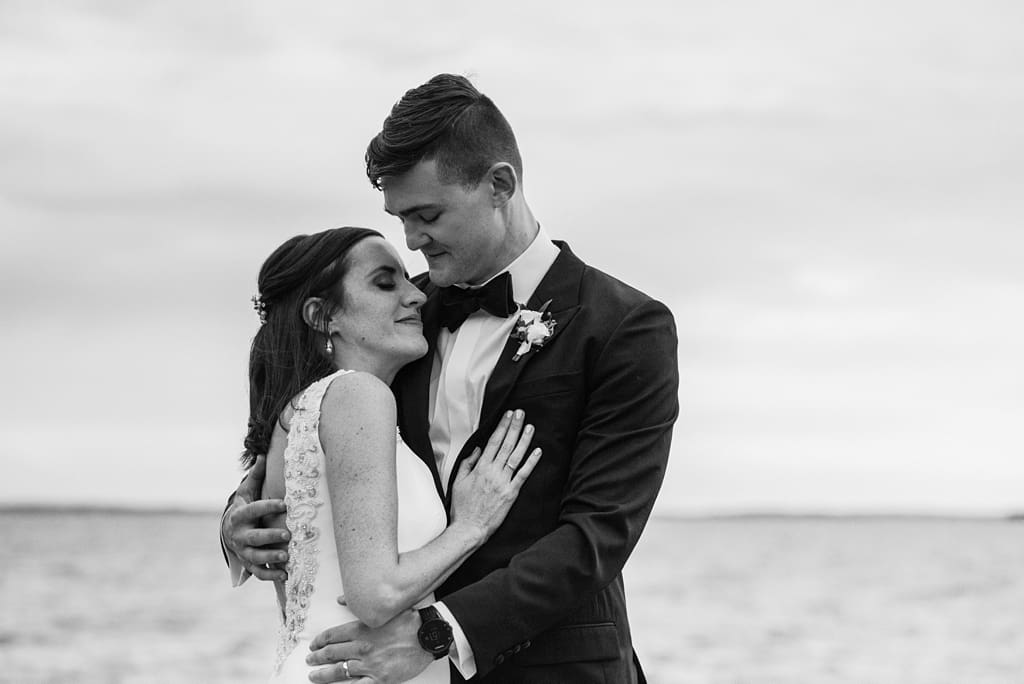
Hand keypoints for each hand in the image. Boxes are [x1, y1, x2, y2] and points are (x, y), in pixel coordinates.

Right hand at [221, 454, 289, 580]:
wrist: (230, 531)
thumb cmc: (244, 507)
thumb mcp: (247, 491)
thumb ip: (256, 475)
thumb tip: (262, 453)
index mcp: (239, 515)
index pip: (254, 510)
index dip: (268, 506)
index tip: (285, 503)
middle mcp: (240, 535)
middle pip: (254, 537)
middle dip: (270, 536)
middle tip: (288, 533)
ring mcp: (243, 551)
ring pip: (255, 557)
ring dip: (270, 558)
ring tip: (287, 555)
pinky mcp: (249, 564)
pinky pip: (258, 573)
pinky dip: (270, 576)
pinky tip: (286, 574)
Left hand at [305, 610, 431, 683]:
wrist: (429, 636)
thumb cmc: (410, 622)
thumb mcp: (385, 608)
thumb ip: (359, 606)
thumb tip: (341, 599)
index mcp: (362, 628)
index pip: (333, 636)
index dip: (320, 642)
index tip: (314, 645)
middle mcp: (362, 646)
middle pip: (332, 653)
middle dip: (317, 658)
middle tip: (311, 660)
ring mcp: (370, 663)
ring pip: (339, 671)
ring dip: (323, 675)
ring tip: (314, 676)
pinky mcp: (380, 678)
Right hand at [449, 409, 542, 538]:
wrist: (468, 528)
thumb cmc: (462, 507)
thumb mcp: (458, 482)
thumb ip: (468, 464)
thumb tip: (478, 450)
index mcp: (480, 468)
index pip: (493, 442)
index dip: (502, 427)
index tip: (507, 415)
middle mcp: (492, 472)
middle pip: (506, 445)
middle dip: (514, 427)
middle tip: (521, 413)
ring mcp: (503, 482)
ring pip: (516, 456)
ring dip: (524, 440)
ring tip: (530, 427)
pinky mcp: (511, 494)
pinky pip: (523, 475)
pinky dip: (531, 462)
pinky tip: (538, 452)